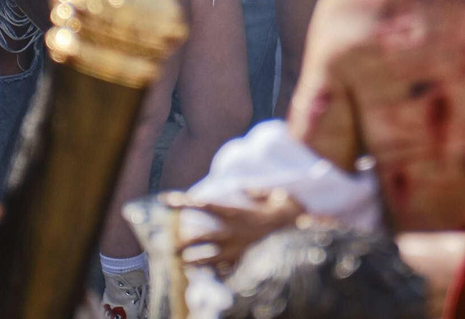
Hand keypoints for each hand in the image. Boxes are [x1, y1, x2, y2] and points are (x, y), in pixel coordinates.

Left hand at [166, 189, 305, 269]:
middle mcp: (234, 232)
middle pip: (202, 239)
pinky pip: (230, 268)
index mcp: (235, 213)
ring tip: (184, 264)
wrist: (298, 227)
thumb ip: (253, 191)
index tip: (165, 201)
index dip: (183, 203)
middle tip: (171, 246)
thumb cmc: (284, 206)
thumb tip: (244, 189)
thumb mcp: (269, 192)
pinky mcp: (248, 259)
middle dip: (183, 243)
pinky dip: (220, 272)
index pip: (204, 206)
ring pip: (211, 258)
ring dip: (195, 261)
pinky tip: (213, 275)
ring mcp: (240, 248)